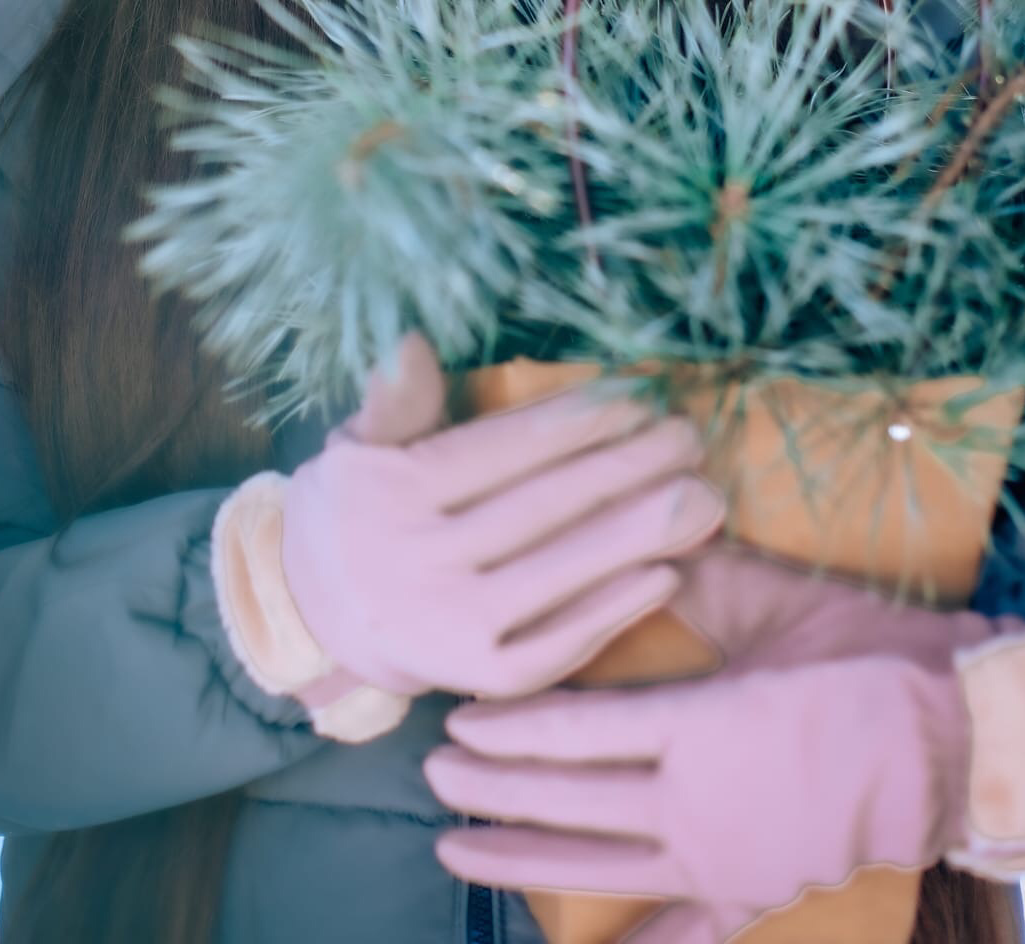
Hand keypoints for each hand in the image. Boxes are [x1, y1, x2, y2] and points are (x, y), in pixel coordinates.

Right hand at [279, 333, 726, 701]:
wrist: (320, 612)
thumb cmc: (364, 506)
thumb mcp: (362, 444)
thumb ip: (398, 401)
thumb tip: (408, 343)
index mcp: (387, 493)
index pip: (500, 452)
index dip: (576, 423)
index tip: (641, 398)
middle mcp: (412, 563)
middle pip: (538, 509)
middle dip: (625, 469)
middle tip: (690, 438)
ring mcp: (444, 630)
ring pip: (555, 577)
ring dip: (637, 537)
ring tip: (704, 499)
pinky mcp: (475, 680)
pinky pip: (555, 648)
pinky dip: (611, 613)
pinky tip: (666, 576)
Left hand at [424, 541, 1024, 932]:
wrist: (962, 736)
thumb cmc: (869, 657)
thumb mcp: (774, 603)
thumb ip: (698, 573)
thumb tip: (644, 531)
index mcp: (694, 728)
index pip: (574, 729)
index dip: (509, 727)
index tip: (453, 719)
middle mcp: (692, 805)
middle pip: (569, 799)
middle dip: (493, 789)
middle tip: (430, 775)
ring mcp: (722, 860)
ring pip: (600, 866)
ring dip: (523, 858)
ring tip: (455, 850)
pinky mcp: (759, 891)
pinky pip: (687, 934)